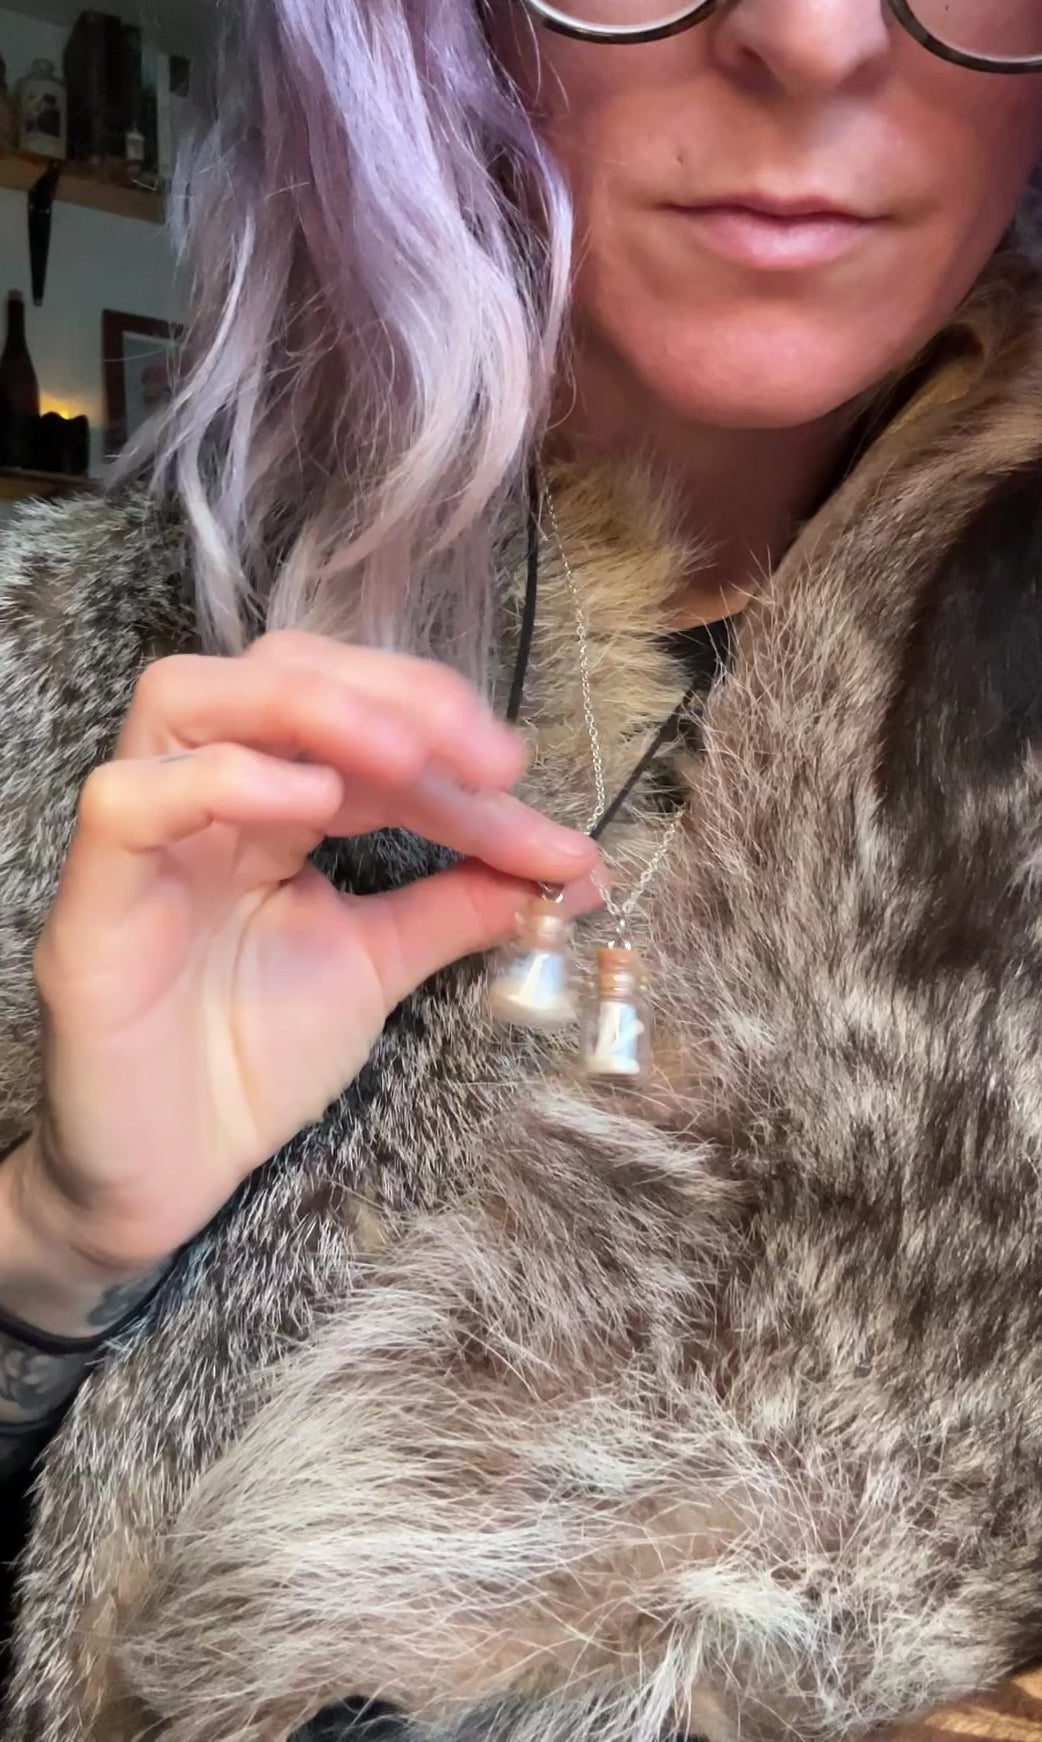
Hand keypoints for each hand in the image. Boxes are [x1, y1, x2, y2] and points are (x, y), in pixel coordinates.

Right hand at [19, 632, 601, 1277]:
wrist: (175, 1176)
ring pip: (188, 696)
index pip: (363, 726)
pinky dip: (221, 782)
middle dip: (395, 695)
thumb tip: (567, 870)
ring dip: (310, 708)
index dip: (455, 750)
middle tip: (491, 761)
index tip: (540, 804)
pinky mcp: (94, 898)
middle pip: (279, 670)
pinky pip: (131, 800)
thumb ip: (456, 905)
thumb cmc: (253, 1061)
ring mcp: (142, 839)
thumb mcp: (379, 964)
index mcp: (269, 803)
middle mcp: (201, 797)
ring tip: (406, 759)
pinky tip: (311, 807)